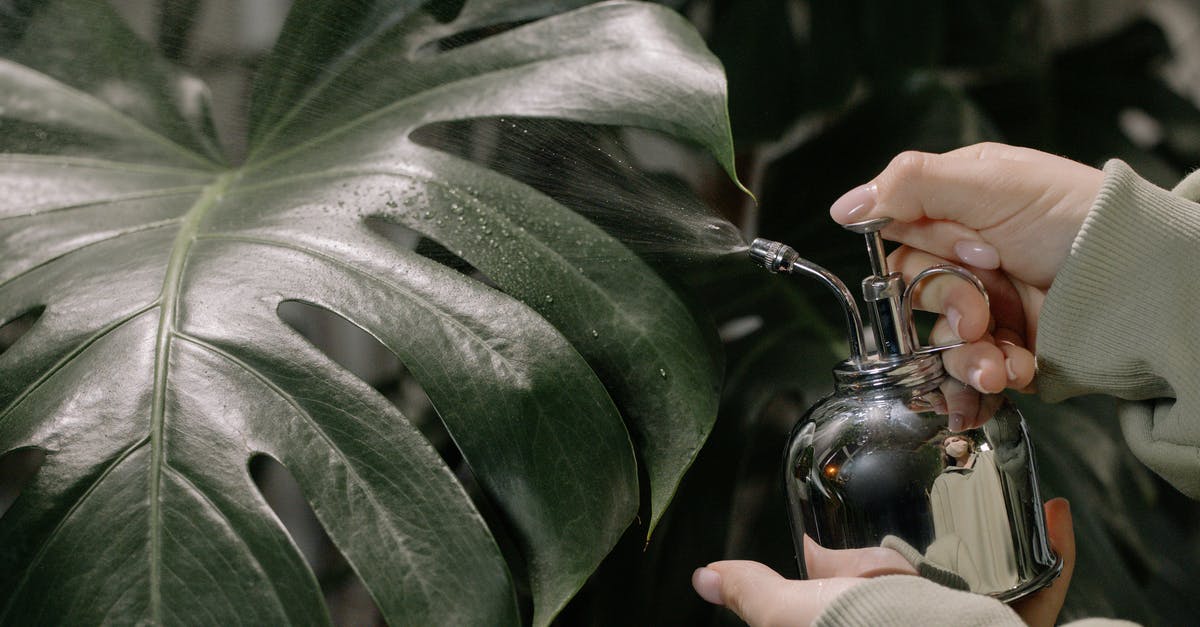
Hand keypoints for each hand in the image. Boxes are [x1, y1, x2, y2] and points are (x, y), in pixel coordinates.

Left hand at [692, 498, 1074, 626]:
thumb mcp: (803, 611)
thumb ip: (759, 594)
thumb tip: (704, 577)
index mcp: (869, 619)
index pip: (864, 585)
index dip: (868, 551)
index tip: (883, 495)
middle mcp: (921, 626)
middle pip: (936, 581)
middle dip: (947, 532)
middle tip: (949, 477)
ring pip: (994, 581)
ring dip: (1003, 534)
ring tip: (998, 485)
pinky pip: (1041, 594)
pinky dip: (1052, 556)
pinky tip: (1052, 512)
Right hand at [828, 143, 1102, 403]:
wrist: (1138, 279)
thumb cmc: (1074, 216)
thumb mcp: (990, 182)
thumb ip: (909, 186)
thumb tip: (842, 208)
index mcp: (957, 210)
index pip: (898, 238)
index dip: (923, 252)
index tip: (967, 252)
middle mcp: (967, 260)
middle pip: (914, 297)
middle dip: (947, 310)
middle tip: (981, 310)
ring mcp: (987, 307)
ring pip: (937, 343)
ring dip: (963, 356)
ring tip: (996, 360)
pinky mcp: (1006, 350)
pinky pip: (970, 374)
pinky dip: (987, 378)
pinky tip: (1012, 371)